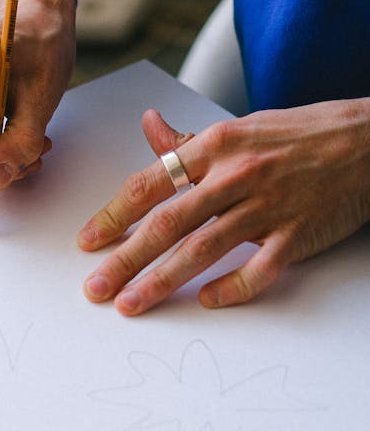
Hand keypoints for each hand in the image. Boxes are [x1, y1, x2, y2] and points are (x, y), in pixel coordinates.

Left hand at [78, 99, 369, 313]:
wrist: (369, 140)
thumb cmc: (300, 136)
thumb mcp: (240, 127)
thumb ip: (189, 141)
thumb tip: (149, 125)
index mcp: (215, 145)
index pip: (149, 183)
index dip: (112, 216)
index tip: (87, 242)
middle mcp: (236, 175)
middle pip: (167, 224)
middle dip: (124, 260)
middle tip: (95, 289)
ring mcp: (267, 206)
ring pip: (203, 250)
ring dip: (161, 282)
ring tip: (131, 305)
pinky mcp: (297, 234)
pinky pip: (258, 269)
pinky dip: (230, 289)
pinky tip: (206, 302)